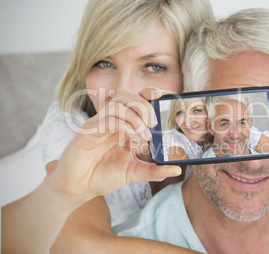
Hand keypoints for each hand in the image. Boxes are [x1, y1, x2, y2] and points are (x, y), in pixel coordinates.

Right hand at [49, 88, 181, 201]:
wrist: (78, 188)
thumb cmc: (102, 176)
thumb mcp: (134, 172)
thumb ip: (154, 170)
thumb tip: (176, 169)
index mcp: (122, 125)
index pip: (136, 100)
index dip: (150, 95)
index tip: (165, 97)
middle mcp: (111, 120)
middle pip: (127, 95)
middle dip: (145, 104)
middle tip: (154, 123)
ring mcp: (99, 124)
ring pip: (118, 104)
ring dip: (136, 116)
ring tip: (145, 135)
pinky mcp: (88, 131)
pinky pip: (108, 118)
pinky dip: (124, 125)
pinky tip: (131, 138)